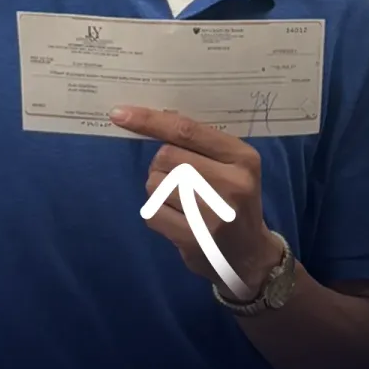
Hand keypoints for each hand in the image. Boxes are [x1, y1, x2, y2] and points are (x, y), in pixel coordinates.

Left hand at [109, 106, 282, 297]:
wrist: (249, 255)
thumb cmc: (234, 200)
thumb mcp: (233, 166)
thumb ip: (202, 144)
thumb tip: (158, 117)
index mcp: (243, 158)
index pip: (187, 131)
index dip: (150, 120)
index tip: (120, 114)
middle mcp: (232, 182)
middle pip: (166, 156)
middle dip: (161, 165)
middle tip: (178, 180)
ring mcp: (214, 213)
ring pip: (155, 184)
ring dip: (158, 189)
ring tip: (180, 201)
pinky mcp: (195, 238)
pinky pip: (152, 212)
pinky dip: (156, 213)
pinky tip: (177, 220)